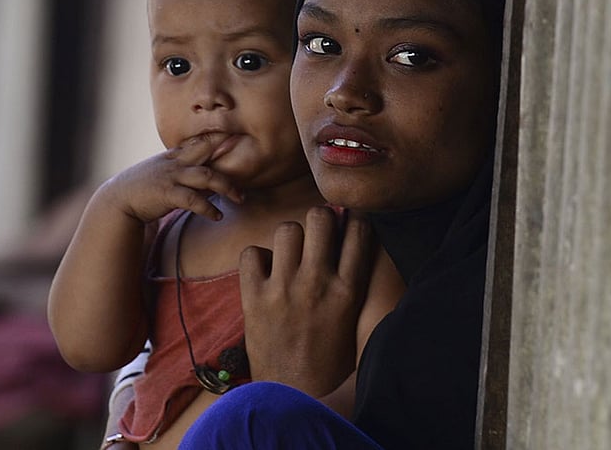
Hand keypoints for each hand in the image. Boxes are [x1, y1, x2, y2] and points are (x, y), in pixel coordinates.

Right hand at [97, 133, 242, 224]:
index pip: (199, 141)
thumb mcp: (162, 173)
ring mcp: (172, 177)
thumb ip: (184, 172)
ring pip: (206, 176)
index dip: (217, 136)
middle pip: (206, 150)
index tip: (235, 135)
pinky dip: (208, 208)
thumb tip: (208, 179)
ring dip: (226, 185)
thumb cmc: (143, 188)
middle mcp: (175, 163)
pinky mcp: (168, 194)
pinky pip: (193, 200)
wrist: (118, 200)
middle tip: (246, 151)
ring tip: (240, 197)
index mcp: (174, 156)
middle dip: (226, 148)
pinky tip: (217, 215)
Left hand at [239, 207, 374, 396]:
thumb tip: (351, 243)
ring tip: (289, 255)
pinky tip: (264, 273)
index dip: (352, 220)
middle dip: (319, 219)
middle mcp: (317, 284)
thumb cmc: (328, 361)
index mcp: (348, 291)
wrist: (294, 394)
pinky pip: (251, 252)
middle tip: (315, 234)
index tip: (346, 223)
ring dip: (288, 239)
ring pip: (286, 229)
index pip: (359, 231)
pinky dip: (256, 259)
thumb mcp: (353, 321)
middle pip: (320, 217)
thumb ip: (353, 283)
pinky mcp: (254, 298)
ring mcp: (284, 289)